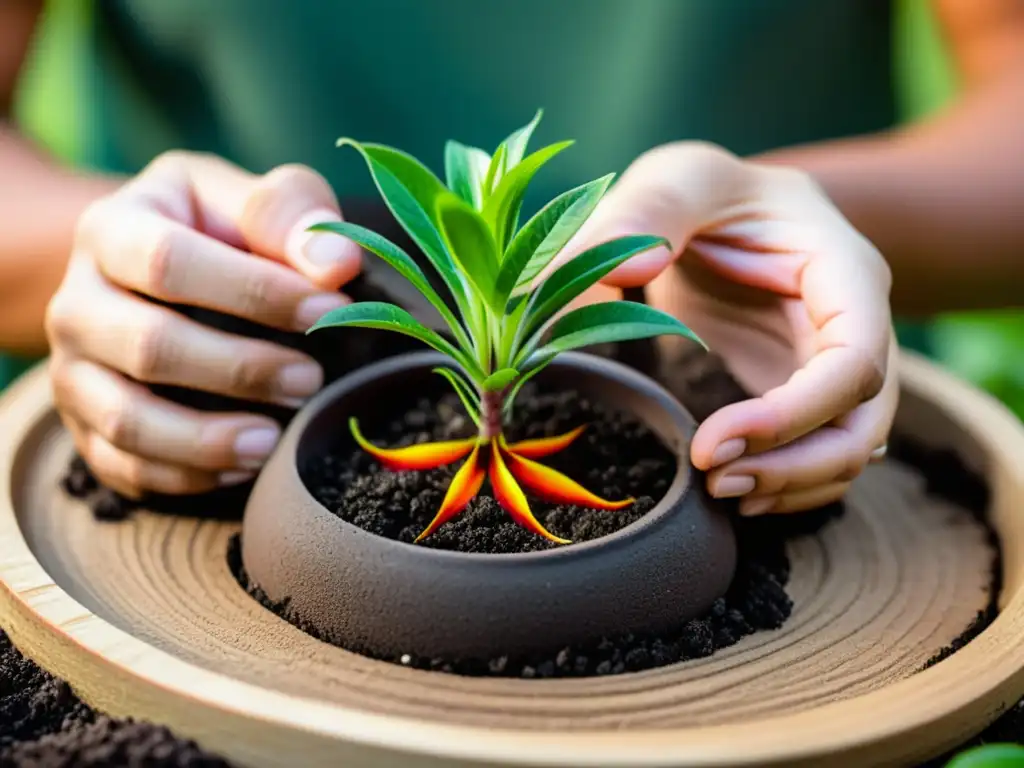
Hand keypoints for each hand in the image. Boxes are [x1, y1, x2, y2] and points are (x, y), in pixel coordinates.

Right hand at [45, 151, 361, 497]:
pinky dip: (186, 476)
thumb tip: (336, 267)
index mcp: (112, 229)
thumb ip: (291, 214)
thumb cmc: (220, 231)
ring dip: (208, 439)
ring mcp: (72, 371)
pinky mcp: (84, 427)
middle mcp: (76, 302)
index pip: (168, 261)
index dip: (253, 291)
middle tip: (311, 379)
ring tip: (274, 439)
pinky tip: (244, 466)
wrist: (154, 271)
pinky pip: (123, 466)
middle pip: (150, 347)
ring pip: (127, 419)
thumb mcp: (251, 200)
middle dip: (240, 370)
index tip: (328, 309)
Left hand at [570, 142, 896, 514]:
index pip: (856, 363)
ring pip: (848, 454)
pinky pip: (816, 457)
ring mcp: (832, 368)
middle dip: (794, 467)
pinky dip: (784, 485)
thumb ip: (643, 211)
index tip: (712, 443)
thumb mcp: (678, 177)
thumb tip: (625, 268)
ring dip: (789, 486)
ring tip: (716, 491)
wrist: (724, 215)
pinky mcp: (801, 395)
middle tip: (712, 481)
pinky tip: (730, 488)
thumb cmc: (709, 191)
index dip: (793, 416)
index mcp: (845, 273)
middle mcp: (855, 328)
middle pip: (864, 425)